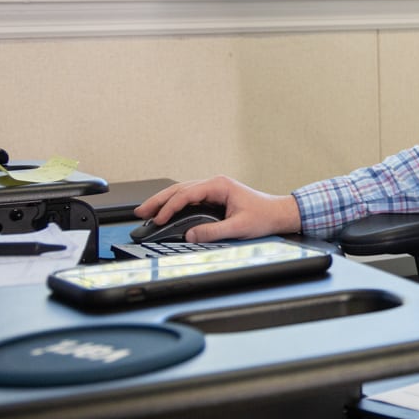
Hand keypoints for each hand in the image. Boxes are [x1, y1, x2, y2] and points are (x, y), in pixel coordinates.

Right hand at [134, 175, 299, 241]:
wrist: (278, 213)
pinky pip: (189, 197)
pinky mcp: (214, 196)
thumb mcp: (239, 227)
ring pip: (182, 191)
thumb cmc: (263, 216)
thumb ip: (213, 231)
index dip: (170, 207)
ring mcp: (213, 189)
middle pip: (179, 189)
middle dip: (158, 200)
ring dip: (163, 201)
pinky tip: (164, 211)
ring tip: (146, 211)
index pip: (187, 194)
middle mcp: (214, 184)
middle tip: (140, 212)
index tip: (158, 219)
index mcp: (219, 185)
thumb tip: (190, 235)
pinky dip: (174, 204)